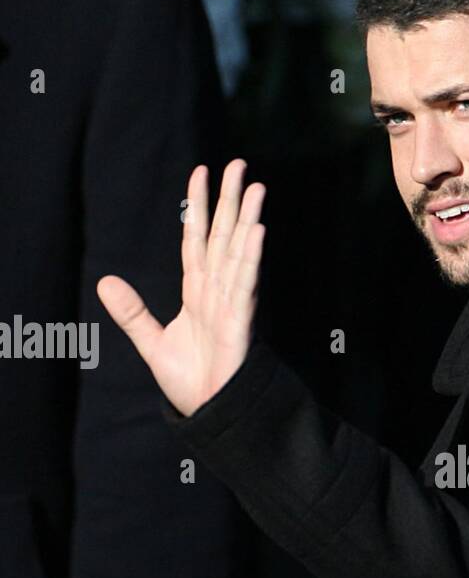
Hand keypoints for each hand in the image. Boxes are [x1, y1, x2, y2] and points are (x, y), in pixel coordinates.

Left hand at [96, 159, 265, 415]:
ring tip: (255, 188)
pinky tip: (255, 232)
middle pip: (223, 236)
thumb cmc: (190, 381)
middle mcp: (217, 292)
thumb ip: (131, 312)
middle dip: (231, 200)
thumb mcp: (150, 343)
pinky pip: (244, 284)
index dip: (198, 206)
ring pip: (238, 252)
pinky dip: (250, 258)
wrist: (209, 412)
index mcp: (197, 293)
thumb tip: (104, 281)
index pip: (197, 239)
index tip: (201, 173)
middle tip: (240, 165)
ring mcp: (231, 304)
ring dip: (247, 219)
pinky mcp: (240, 322)